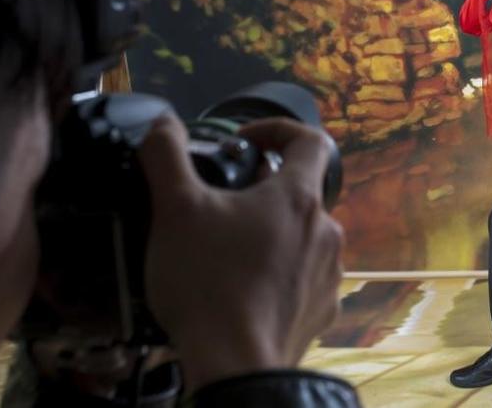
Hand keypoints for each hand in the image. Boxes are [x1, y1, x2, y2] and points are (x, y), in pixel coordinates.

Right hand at [138, 115, 343, 391]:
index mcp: (297, 198)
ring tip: (227, 249)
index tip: (246, 141)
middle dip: (262, 189)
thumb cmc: (209, 286)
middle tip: (221, 202)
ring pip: (302, 235)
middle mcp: (325, 230)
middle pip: (300, 192)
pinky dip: (277, 272)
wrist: (236, 366)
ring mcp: (328, 272)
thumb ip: (167, 156)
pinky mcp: (321, 308)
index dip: (278, 129)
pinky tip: (243, 287)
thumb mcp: (175, 210)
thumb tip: (163, 124)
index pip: (311, 140)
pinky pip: (303, 276)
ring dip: (271, 233)